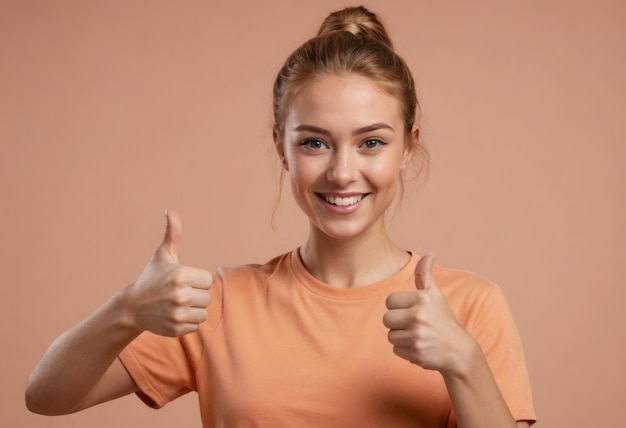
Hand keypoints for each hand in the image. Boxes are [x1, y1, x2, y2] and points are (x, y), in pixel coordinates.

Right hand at [122, 210, 212, 336]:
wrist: (132, 307)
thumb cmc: (152, 278)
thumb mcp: (162, 255)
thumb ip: (172, 234)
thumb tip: (170, 211)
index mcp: (181, 275)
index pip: (208, 280)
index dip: (197, 280)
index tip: (182, 281)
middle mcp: (179, 295)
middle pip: (207, 298)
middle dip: (196, 295)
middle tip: (178, 294)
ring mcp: (177, 314)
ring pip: (203, 312)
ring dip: (193, 310)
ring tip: (176, 305)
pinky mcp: (176, 329)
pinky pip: (196, 325)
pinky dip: (187, 322)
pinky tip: (172, 315)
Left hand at [383, 252, 474, 373]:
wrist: (459, 351)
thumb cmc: (443, 319)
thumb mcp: (435, 295)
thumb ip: (425, 274)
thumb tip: (430, 253)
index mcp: (422, 299)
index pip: (389, 301)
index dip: (398, 307)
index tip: (412, 311)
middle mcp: (419, 316)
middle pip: (386, 319)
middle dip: (397, 323)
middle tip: (414, 325)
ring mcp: (417, 336)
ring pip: (390, 336)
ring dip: (401, 338)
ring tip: (418, 336)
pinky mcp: (416, 353)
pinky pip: (395, 350)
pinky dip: (405, 351)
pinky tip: (420, 347)